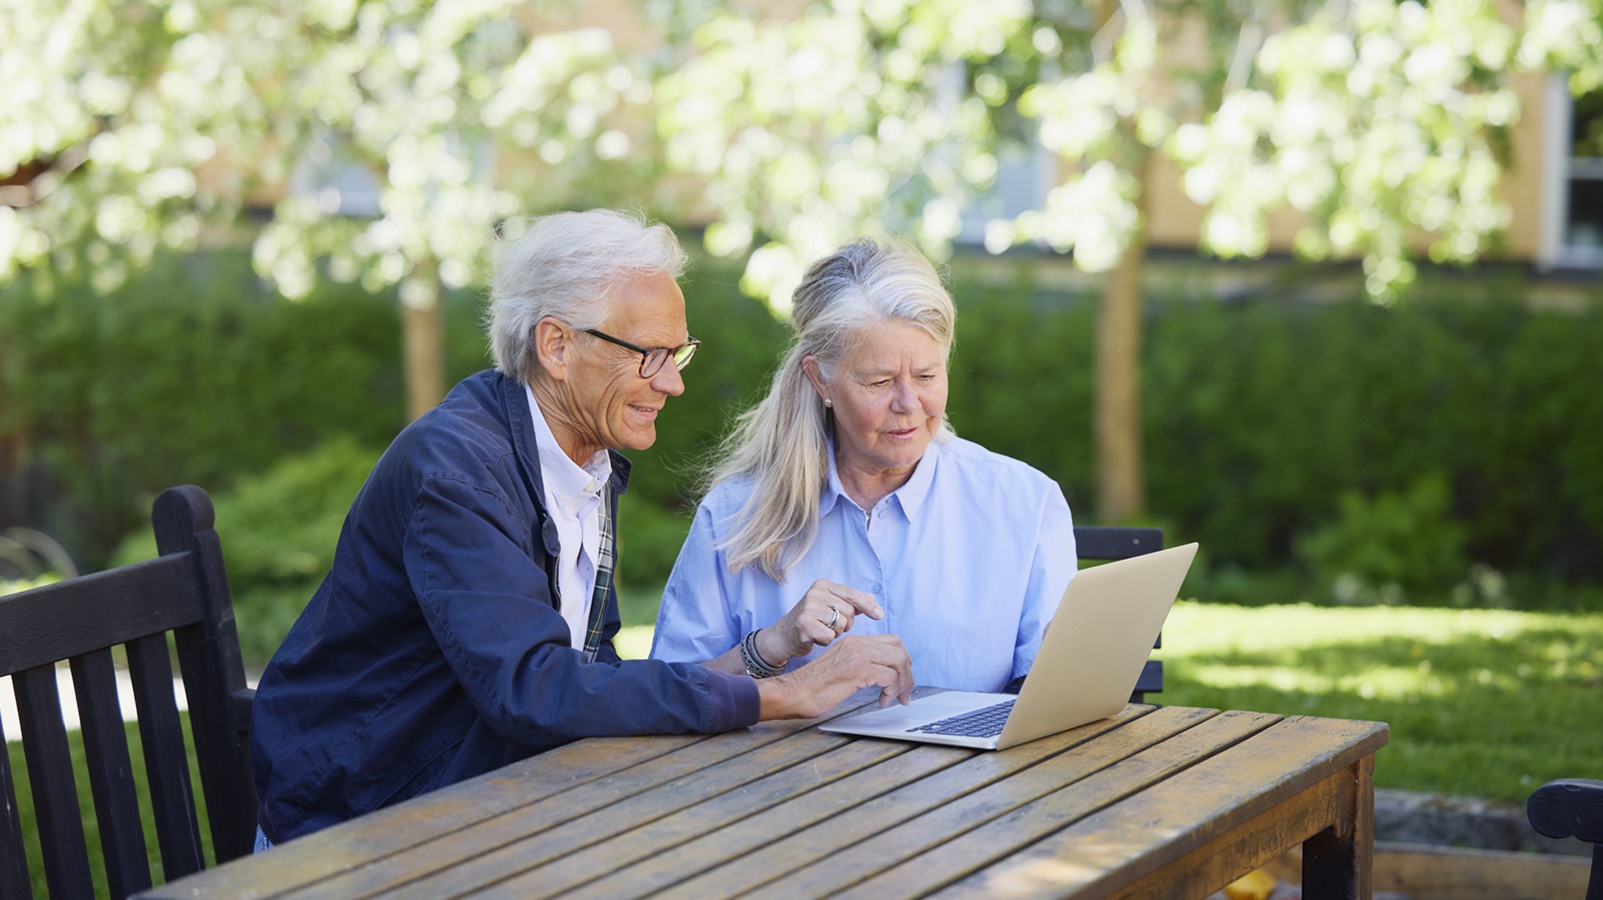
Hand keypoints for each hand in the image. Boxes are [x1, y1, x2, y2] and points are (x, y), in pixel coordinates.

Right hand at [755, 579, 881, 666]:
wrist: (783, 636)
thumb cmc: (811, 621)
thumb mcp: (829, 606)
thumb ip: (849, 602)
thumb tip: (872, 597)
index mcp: (822, 585)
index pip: (852, 594)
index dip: (867, 606)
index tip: (880, 615)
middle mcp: (815, 593)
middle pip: (849, 612)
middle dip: (845, 624)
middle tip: (831, 626)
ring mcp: (808, 608)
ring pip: (841, 625)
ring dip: (835, 633)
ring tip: (822, 630)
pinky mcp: (804, 624)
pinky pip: (829, 637)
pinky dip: (825, 642)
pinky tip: (815, 638)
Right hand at [755, 634, 912, 719]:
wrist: (792, 693)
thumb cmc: (813, 688)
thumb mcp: (841, 669)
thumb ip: (860, 666)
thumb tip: (883, 675)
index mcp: (853, 642)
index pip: (891, 641)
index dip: (902, 661)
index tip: (901, 679)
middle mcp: (857, 644)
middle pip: (899, 649)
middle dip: (907, 673)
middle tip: (905, 693)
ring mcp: (857, 656)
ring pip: (898, 661)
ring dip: (903, 683)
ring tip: (896, 698)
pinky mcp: (857, 670)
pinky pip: (889, 677)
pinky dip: (892, 691)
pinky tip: (882, 701)